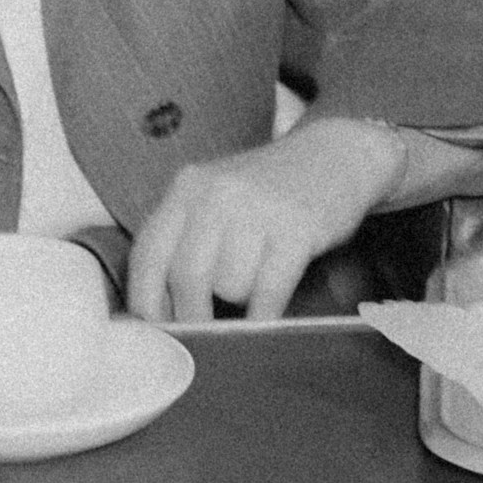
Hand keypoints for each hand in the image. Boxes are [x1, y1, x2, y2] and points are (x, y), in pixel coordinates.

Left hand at [127, 117, 400, 322]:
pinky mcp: (298, 228)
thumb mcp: (216, 196)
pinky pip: (269, 291)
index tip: (158, 325)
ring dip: (239, 301)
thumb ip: (185, 238)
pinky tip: (266, 313)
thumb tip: (159, 308)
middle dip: (193, 314)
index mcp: (188, 186)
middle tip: (205, 328)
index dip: (147, 299)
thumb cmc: (268, 190)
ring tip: (253, 281)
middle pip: (187, 276)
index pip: (148, 253)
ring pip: (230, 287)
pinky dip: (264, 313)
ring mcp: (259, 208)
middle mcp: (218, 192)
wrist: (335, 154)